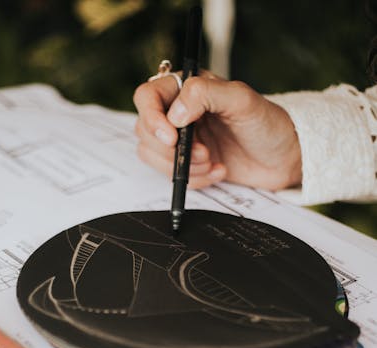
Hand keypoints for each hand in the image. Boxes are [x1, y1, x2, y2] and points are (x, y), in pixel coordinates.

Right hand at [133, 71, 301, 191]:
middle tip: (204, 153)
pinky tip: (218, 170)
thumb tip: (174, 113)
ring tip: (212, 162)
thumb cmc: (267, 123)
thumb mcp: (241, 100)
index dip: (152, 118)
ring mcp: (181, 139)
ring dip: (183, 166)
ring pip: (152, 155)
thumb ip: (205, 95)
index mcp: (188, 87)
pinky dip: (194, 179)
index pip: (148, 96)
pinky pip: (170, 175)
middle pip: (145, 130)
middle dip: (173, 149)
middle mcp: (179, 111)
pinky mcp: (186, 163)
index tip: (171, 137)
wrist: (283, 158)